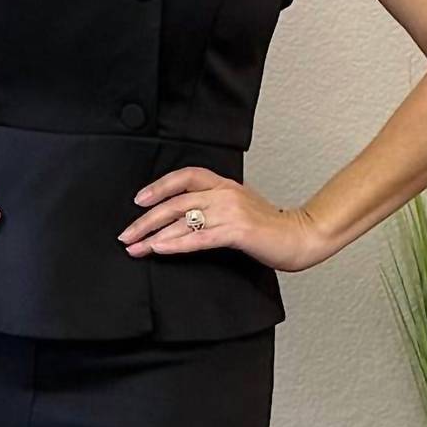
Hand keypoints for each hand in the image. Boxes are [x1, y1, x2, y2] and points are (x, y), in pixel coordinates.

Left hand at [117, 167, 326, 272]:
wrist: (300, 236)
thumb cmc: (269, 228)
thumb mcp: (240, 207)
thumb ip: (215, 205)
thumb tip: (184, 217)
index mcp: (224, 184)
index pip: (184, 177)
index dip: (158, 187)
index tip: (138, 201)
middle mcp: (224, 193)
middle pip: (175, 201)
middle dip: (146, 219)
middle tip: (126, 234)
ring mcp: (230, 211)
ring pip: (183, 219)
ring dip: (154, 235)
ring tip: (135, 248)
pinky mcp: (236, 231)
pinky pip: (198, 237)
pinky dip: (175, 243)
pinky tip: (159, 249)